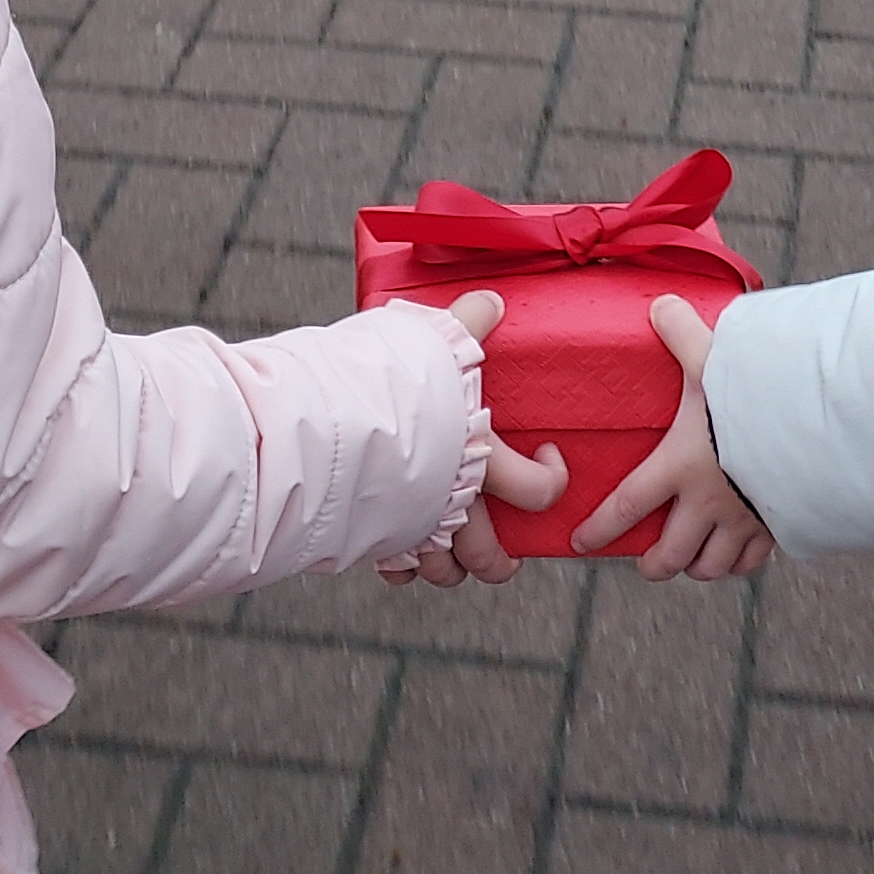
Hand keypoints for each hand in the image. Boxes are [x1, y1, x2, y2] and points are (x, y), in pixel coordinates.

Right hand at [383, 292, 568, 586]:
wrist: (321, 420)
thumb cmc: (385, 380)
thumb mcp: (433, 341)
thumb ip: (467, 321)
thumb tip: (490, 302)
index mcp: (482, 459)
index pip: (539, 491)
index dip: (551, 479)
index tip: (548, 456)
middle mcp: (453, 504)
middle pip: (488, 557)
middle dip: (499, 561)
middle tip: (504, 551)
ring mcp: (412, 527)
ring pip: (442, 571)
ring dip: (450, 567)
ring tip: (451, 556)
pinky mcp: (371, 537)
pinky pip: (392, 569)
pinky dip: (399, 566)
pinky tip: (399, 553)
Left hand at [575, 294, 773, 578]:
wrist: (815, 429)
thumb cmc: (755, 395)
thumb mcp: (711, 358)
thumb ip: (682, 333)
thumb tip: (660, 304)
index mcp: (679, 466)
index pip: (627, 506)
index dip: (599, 528)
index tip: (579, 542)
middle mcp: (707, 502)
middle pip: (670, 554)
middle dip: (654, 564)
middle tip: (645, 562)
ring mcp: (744, 520)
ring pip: (711, 565)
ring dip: (696, 566)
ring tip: (690, 559)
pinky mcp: (778, 526)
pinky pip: (755, 560)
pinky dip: (742, 562)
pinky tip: (739, 552)